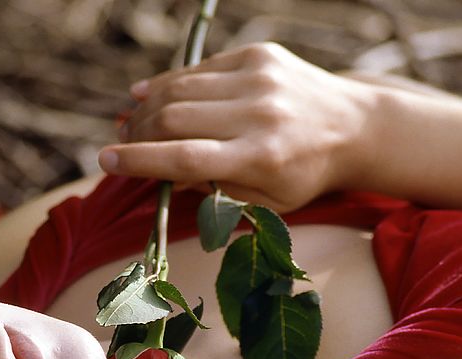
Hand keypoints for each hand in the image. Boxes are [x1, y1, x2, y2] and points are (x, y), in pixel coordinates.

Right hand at [98, 43, 372, 211]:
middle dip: (137, 133)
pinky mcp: (259, 54)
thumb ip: (214, 190)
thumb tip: (161, 176)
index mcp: (263, 157)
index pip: (186, 158)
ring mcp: (259, 78)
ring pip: (181, 89)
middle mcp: (260, 113)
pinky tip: (147, 95)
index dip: (140, 160)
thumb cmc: (304, 174)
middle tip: (121, 145)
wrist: (354, 127)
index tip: (106, 162)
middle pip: (175, 118)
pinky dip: (168, 83)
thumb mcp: (265, 201)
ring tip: (132, 123)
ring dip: (147, 107)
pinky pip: (200, 69)